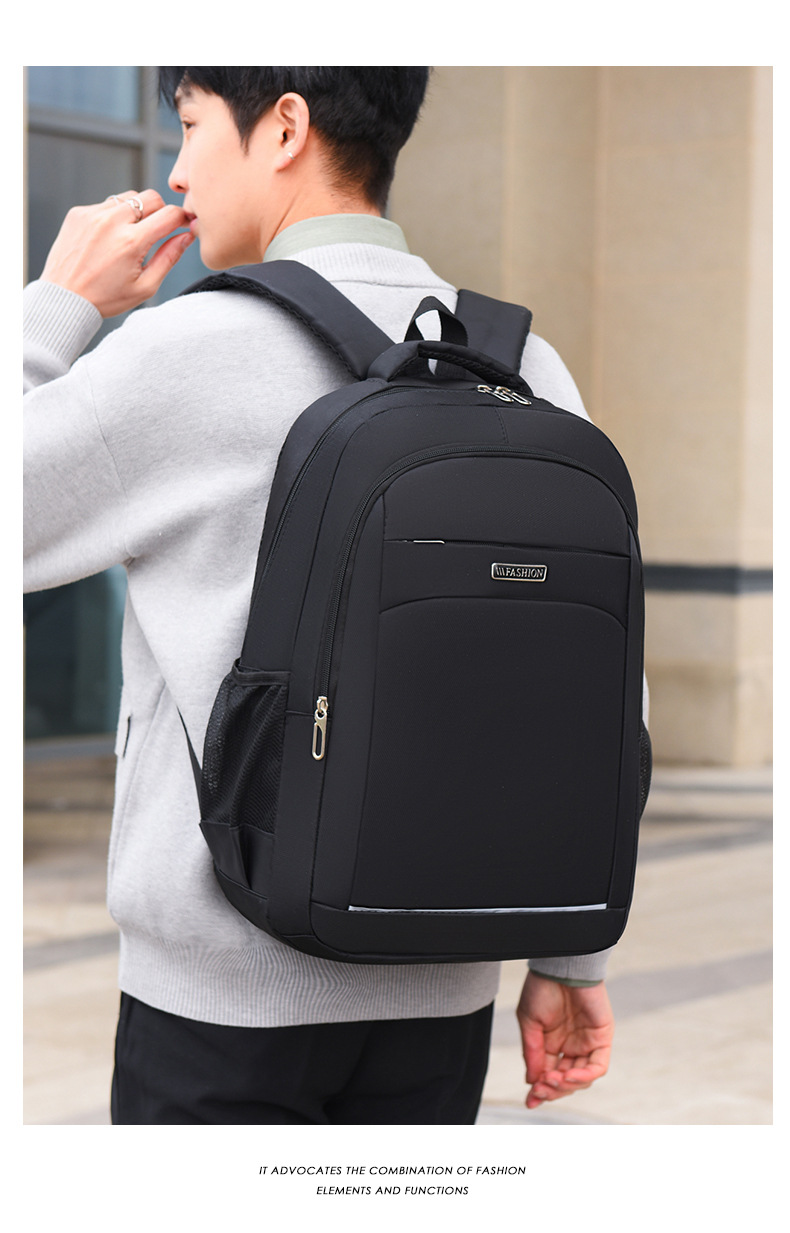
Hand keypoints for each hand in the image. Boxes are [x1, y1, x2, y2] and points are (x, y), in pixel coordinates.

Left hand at [40, 189, 193, 317]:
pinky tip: (108, 238)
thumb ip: (169, 258)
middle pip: (151, 197)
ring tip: (129, 236)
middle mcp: (112, 222)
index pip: (169, 214)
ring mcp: (93, 214)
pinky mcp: (78, 212)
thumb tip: (186, 236)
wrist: (64, 298)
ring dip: (136, 212)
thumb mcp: (145, 287)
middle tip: (156, 231)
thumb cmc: (104, 298)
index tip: (182, 225)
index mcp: (131, 242)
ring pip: (129, 197)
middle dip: (160, 211)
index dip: (182, 218)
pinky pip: (106, 204)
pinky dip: (113, 216)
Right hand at [516, 970, 613, 1109]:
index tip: (530, 1101)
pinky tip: (568, 1076)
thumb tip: (532, 1082)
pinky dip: (585, 1076)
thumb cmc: (543, 987)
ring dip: (566, 1085)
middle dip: (552, 1089)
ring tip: (551, 1080)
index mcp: (553, 1043)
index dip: (540, 1090)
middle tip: (539, 1090)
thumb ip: (533, 1053)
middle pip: (566, 1081)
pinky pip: (598, 1066)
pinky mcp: (602, 1038)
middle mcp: (571, 1046)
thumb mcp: (529, 1023)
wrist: (560, 966)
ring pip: (582, 1078)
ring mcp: (588, 1043)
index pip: (549, 1074)